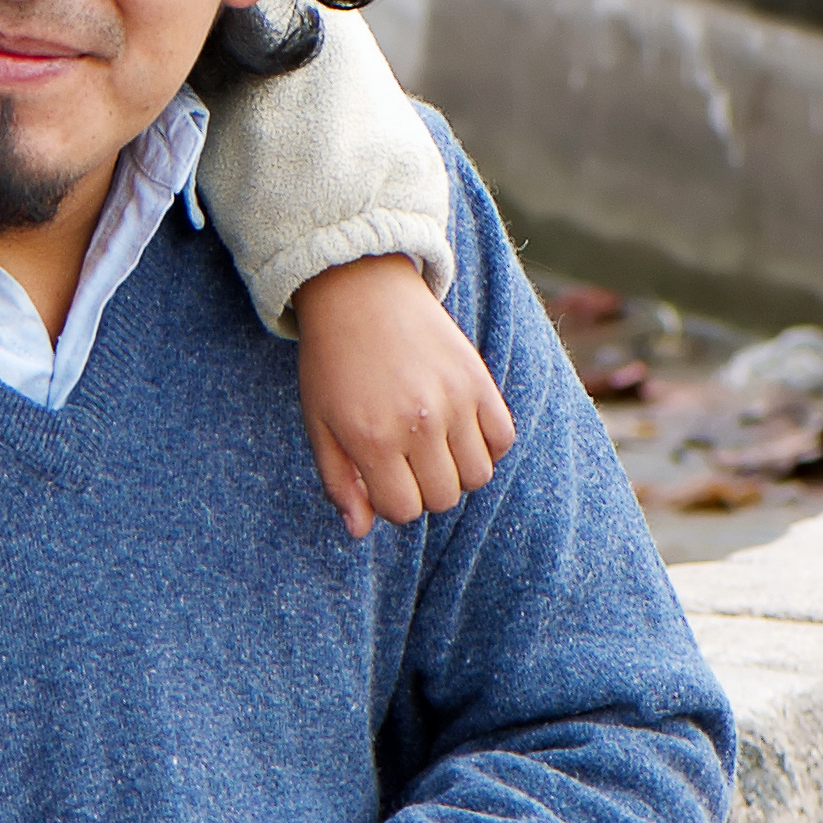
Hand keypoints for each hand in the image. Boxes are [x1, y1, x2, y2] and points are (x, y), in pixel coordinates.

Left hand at [291, 253, 514, 537]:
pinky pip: (503, 439)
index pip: (402, 510)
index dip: (391, 502)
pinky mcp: (480, 380)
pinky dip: (486, 445)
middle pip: (443, 498)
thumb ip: (338, 481)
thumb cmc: (332, 363)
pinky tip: (458, 428)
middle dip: (422, 488)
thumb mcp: (320, 423)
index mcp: (372, 438)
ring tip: (431, 444)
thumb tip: (360, 531)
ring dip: (456, 471)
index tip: (380, 477)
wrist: (359, 292)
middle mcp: (418, 423)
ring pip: (478, 476)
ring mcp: (454, 401)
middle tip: (403, 458)